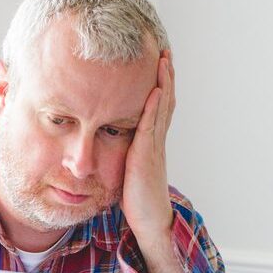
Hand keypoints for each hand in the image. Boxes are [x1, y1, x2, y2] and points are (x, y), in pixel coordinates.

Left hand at [121, 49, 176, 243]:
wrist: (149, 221)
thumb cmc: (136, 199)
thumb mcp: (127, 168)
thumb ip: (124, 152)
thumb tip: (108, 138)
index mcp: (150, 142)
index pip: (157, 106)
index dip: (159, 84)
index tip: (158, 63)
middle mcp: (155, 140)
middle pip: (164, 100)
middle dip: (165, 76)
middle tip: (165, 51)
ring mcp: (153, 146)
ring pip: (161, 108)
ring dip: (163, 82)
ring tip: (164, 60)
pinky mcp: (146, 155)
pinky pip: (151, 126)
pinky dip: (154, 106)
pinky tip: (155, 90)